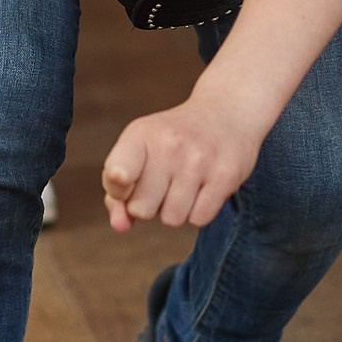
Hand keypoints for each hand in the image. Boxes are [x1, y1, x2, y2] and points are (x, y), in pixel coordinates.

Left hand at [101, 96, 261, 235]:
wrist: (225, 114)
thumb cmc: (170, 141)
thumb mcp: (138, 151)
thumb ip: (117, 191)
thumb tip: (120, 226)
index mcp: (140, 134)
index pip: (116, 175)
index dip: (118, 189)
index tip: (125, 180)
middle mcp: (169, 144)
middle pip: (141, 210)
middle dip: (149, 204)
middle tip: (163, 181)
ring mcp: (199, 160)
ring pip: (172, 219)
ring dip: (175, 209)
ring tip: (184, 182)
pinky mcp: (225, 176)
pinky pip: (199, 220)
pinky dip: (198, 211)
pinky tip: (203, 187)